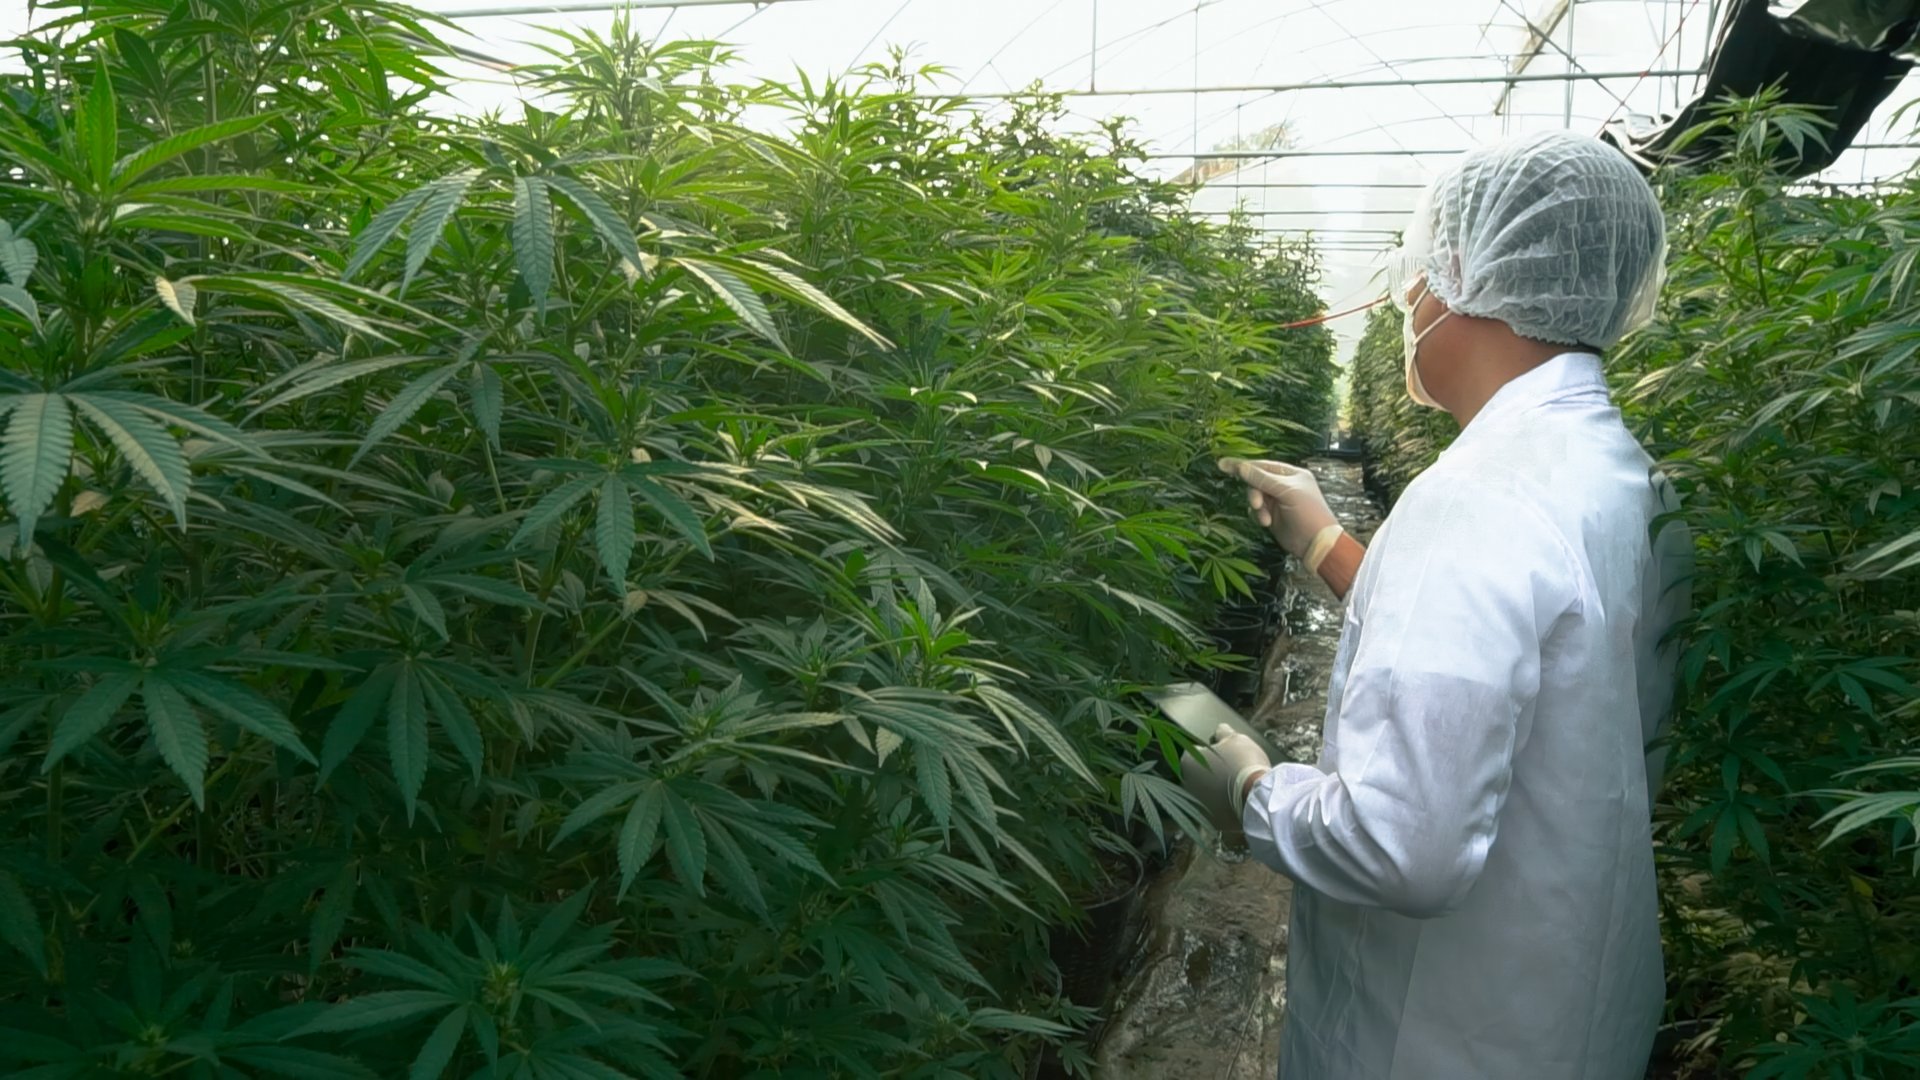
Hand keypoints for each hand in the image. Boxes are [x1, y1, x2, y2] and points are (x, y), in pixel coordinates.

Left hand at [1180, 723, 1271, 834]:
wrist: (1257, 798)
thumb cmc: (1243, 764)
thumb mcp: (1235, 739)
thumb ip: (1222, 732)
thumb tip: (1219, 730)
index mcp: (1187, 762)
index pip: (1194, 753)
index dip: (1210, 753)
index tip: (1224, 756)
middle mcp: (1185, 785)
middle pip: (1197, 776)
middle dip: (1211, 774)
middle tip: (1231, 772)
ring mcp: (1196, 805)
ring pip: (1205, 795)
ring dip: (1216, 792)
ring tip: (1236, 788)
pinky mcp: (1209, 822)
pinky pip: (1215, 812)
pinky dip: (1223, 808)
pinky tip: (1237, 803)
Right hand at [1218, 457, 1340, 564]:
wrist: (1317, 543)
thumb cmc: (1307, 512)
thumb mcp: (1286, 492)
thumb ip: (1262, 479)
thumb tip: (1240, 466)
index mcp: (1291, 474)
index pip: (1264, 466)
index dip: (1245, 466)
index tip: (1224, 465)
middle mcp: (1284, 485)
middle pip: (1257, 481)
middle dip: (1255, 492)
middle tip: (1257, 503)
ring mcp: (1278, 501)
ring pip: (1255, 496)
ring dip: (1257, 507)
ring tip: (1265, 518)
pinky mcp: (1273, 515)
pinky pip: (1257, 510)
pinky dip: (1258, 515)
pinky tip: (1266, 523)